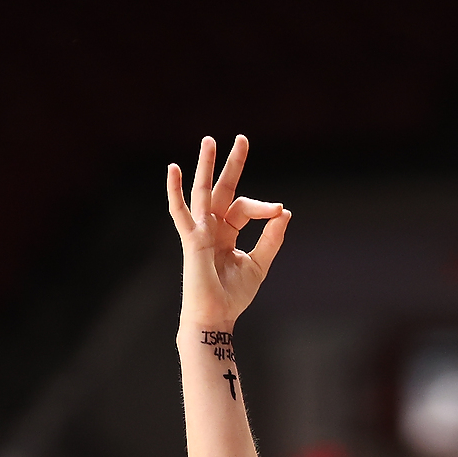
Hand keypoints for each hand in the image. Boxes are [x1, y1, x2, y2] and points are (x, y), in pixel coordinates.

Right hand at [167, 135, 291, 333]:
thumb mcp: (259, 264)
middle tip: (242, 139)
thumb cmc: (233, 297)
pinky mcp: (192, 240)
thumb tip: (284, 212)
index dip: (262, 206)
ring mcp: (199, 232)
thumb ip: (271, 239)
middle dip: (232, 165)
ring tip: (210, 140)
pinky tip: (173, 169)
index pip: (243, 207)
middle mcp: (211, 228)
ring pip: (202, 193)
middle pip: (222, 189)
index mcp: (226, 233)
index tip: (279, 211)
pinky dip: (175, 191)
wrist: (217, 317)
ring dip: (206, 166)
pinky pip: (181, 212)